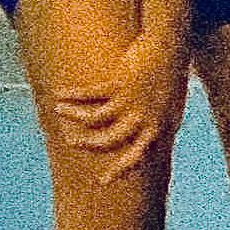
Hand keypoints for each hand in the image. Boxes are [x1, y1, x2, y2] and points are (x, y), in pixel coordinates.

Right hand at [51, 34, 190, 177]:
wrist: (170, 48)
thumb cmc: (169, 78)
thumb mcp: (171, 107)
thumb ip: (161, 126)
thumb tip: (153, 143)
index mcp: (159, 126)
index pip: (138, 155)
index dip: (119, 169)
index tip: (101, 181)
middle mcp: (145, 117)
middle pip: (108, 140)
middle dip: (85, 142)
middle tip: (69, 139)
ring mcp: (133, 101)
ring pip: (93, 118)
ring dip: (73, 114)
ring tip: (58, 109)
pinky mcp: (121, 82)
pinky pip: (89, 94)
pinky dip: (72, 95)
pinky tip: (59, 94)